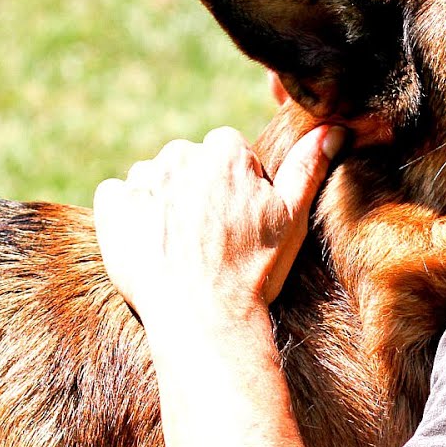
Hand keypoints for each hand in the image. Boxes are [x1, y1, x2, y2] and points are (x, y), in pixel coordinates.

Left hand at [94, 125, 342, 323]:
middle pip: (188, 164)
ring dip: (162, 203)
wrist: (203, 318)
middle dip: (196, 192)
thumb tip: (333, 128)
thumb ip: (307, 167)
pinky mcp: (112, 205)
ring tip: (180, 249)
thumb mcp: (292, 219)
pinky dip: (127, 217)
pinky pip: (116, 197)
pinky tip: (149, 246)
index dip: (234, 189)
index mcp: (225, 149)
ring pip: (153, 180)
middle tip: (210, 240)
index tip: (237, 223)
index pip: (227, 154)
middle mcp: (181, 154)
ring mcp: (142, 179)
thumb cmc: (254, 271)